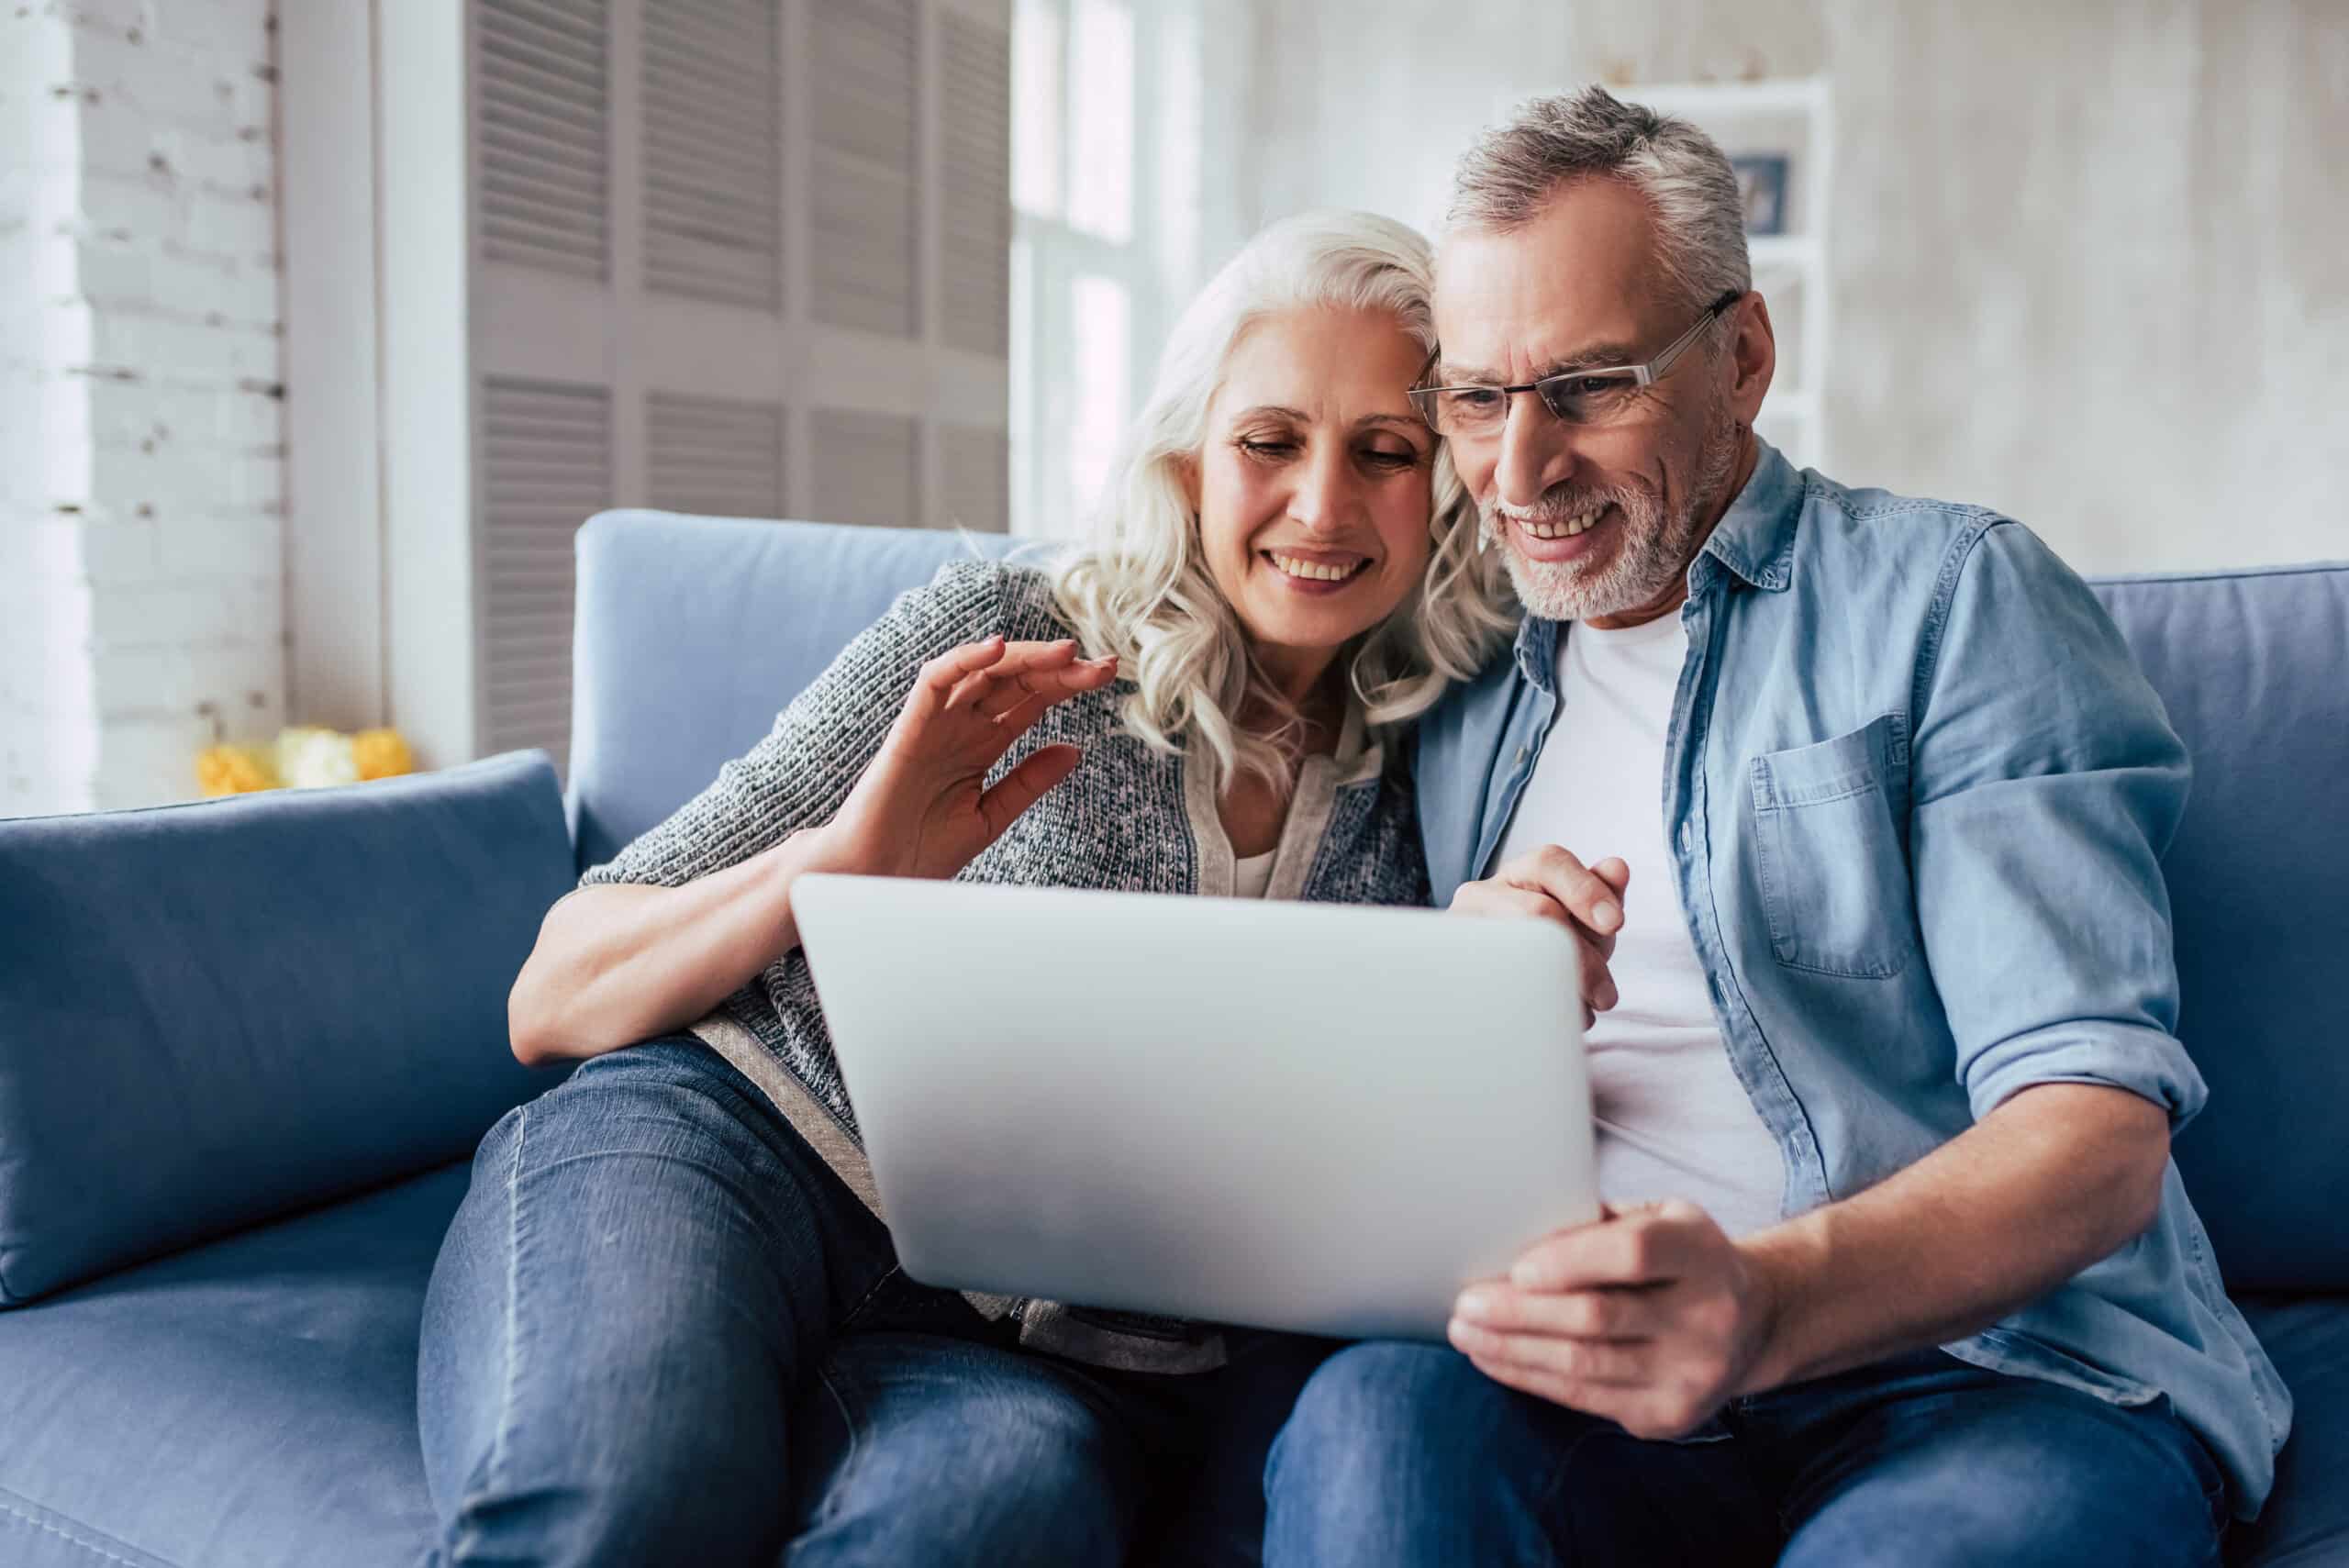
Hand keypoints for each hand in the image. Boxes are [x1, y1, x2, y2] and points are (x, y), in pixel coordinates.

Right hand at [817, 636, 1117, 881]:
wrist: (874, 878)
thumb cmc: (921, 850)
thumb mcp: (992, 815)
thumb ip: (1028, 782)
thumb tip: (1075, 749)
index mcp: (982, 744)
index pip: (1032, 700)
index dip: (1069, 683)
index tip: (1108, 676)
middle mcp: (960, 726)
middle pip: (1015, 680)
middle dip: (1060, 667)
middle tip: (1105, 664)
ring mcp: (935, 724)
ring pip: (982, 672)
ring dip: (1024, 657)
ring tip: (1067, 652)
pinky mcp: (909, 729)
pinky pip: (934, 681)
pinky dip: (964, 660)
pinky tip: (997, 649)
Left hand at [1447, 1201, 1777, 1438]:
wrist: (1755, 1322)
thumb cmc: (1682, 1258)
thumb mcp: (1660, 1218)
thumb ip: (1601, 1223)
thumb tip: (1512, 1235)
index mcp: (1702, 1253)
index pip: (1633, 1255)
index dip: (1569, 1260)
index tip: (1516, 1267)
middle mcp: (1707, 1317)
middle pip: (1597, 1317)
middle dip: (1519, 1312)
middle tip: (1466, 1303)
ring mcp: (1691, 1374)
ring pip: (1583, 1366)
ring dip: (1511, 1350)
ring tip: (1466, 1333)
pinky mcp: (1670, 1416)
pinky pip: (1585, 1399)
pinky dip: (1531, 1377)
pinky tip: (1496, 1359)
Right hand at [1448, 845, 1628, 1027]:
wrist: (1499, 983)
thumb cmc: (1551, 939)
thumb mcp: (1581, 916)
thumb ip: (1600, 891)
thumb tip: (1618, 868)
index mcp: (1519, 874)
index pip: (1549, 863)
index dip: (1585, 889)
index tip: (1615, 923)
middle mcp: (1482, 895)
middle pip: (1537, 912)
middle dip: (1582, 958)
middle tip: (1606, 995)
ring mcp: (1462, 931)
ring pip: (1516, 955)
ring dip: (1561, 989)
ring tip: (1584, 1012)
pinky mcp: (1455, 970)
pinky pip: (1497, 989)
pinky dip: (1537, 1009)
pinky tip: (1554, 1017)